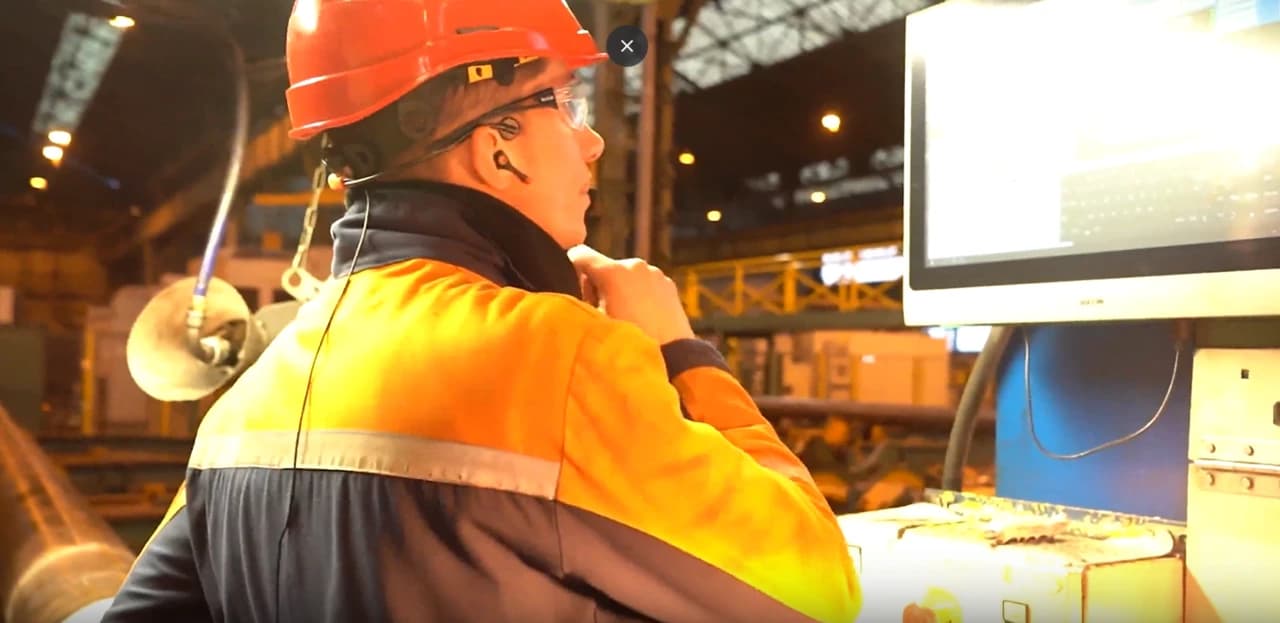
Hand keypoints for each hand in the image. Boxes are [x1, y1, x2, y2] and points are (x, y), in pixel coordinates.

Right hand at [567, 245, 694, 344]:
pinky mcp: (669, 285)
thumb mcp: (594, 324)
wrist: (674, 361)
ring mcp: (656, 273)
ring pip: (625, 276)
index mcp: (613, 271)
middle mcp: (635, 265)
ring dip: (619, 291)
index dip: (570, 269)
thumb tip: (575, 291)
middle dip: (598, 286)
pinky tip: (641, 319)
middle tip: (600, 314)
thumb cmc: (627, 346)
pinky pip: (644, 284)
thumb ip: (580, 301)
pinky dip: (638, 295)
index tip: (572, 291)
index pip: (579, 254)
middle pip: (604, 267)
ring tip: (623, 319)